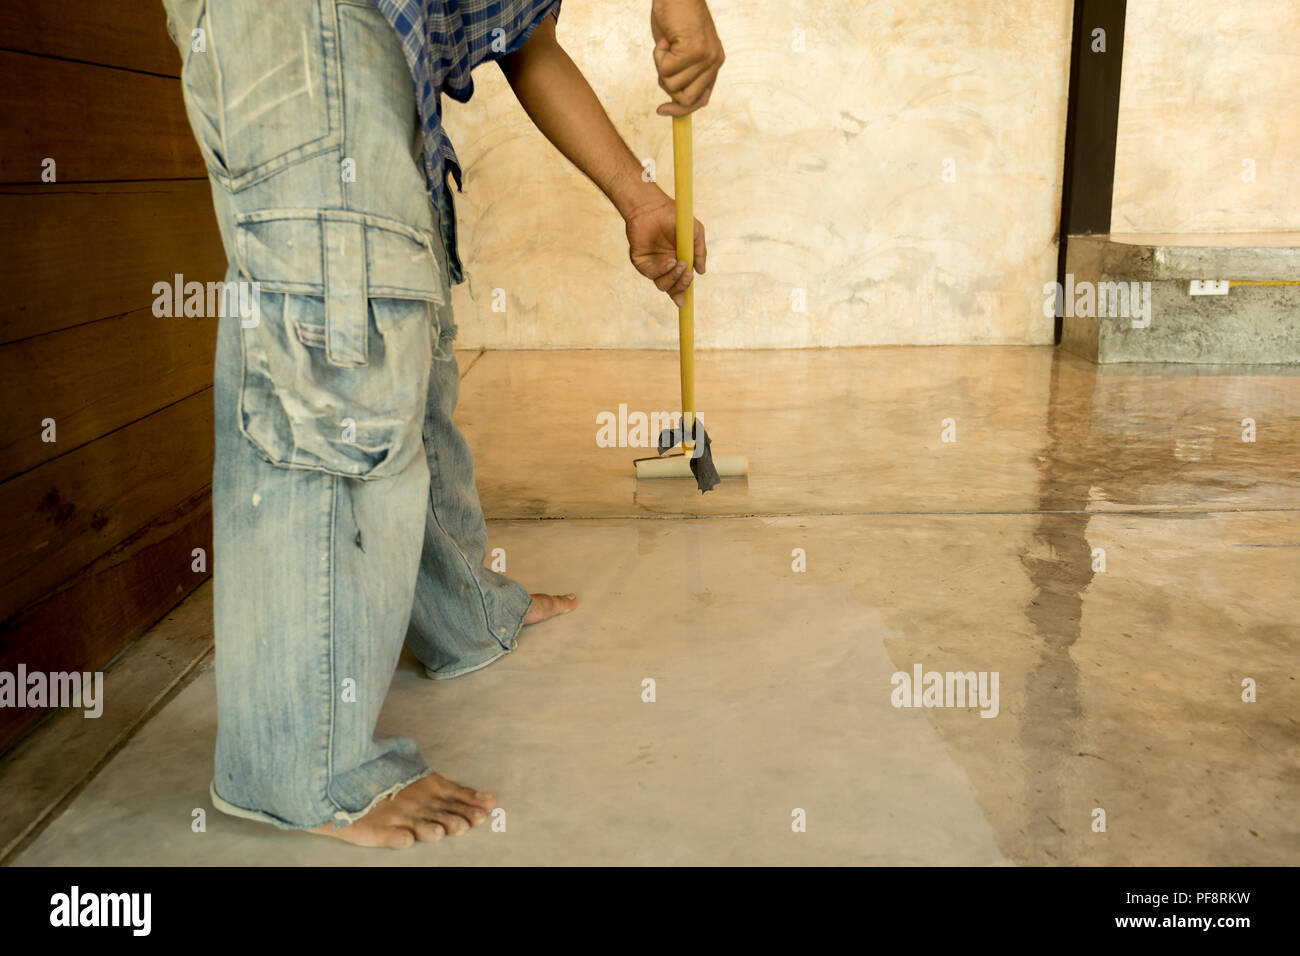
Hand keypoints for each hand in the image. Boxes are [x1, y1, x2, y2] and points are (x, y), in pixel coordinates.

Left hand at [625, 193, 706, 306]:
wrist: (653, 207)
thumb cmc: (675, 217)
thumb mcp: (694, 234)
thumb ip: (699, 253)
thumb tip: (701, 273)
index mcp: (679, 262)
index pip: (680, 284)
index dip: (683, 294)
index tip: (685, 302)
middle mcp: (665, 266)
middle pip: (672, 288)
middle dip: (681, 286)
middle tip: (687, 274)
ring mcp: (653, 264)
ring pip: (662, 284)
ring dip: (673, 278)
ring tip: (679, 263)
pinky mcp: (641, 261)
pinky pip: (651, 274)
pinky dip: (662, 270)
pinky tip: (669, 261)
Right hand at [651, 0, 723, 115]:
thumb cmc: (673, 17)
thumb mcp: (678, 50)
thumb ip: (680, 73)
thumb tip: (671, 103)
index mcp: (713, 64)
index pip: (700, 100)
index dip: (680, 110)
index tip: (661, 110)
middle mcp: (714, 63)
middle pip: (685, 98)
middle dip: (667, 83)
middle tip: (664, 60)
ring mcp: (706, 58)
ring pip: (672, 85)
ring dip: (661, 65)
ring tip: (666, 43)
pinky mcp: (695, 51)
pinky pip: (666, 70)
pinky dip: (658, 56)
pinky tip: (666, 39)